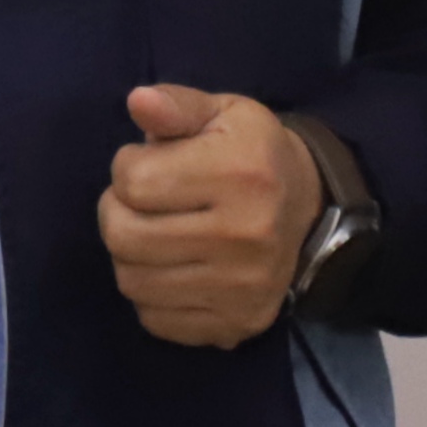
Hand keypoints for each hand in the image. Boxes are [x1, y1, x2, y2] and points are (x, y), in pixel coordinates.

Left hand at [97, 84, 323, 348]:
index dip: (128, 167)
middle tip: (138, 202)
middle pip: (124, 237)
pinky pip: (155, 319)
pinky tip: (170, 268)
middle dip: (116, 212)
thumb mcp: (223, 113)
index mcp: (241, 174)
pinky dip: (150, 295)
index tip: (148, 163)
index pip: (133, 181)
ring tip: (153, 232)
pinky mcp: (235, 324)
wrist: (309, 210)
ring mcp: (241, 288)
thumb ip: (177, 105)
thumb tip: (138, 102)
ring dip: (129, 255)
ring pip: (132, 282)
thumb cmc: (252, 153)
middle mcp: (244, 236)